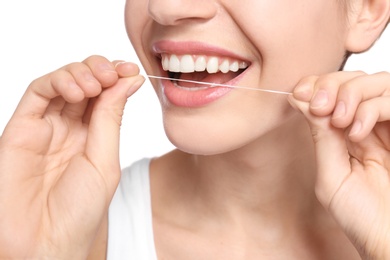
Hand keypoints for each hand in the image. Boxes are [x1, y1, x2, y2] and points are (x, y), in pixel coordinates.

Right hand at [0, 56, 143, 258]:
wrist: (47, 243)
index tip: (131, 70)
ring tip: (95, 85)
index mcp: (93, 136)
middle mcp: (69, 128)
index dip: (118, 77)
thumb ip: (111, 118)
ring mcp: (45, 127)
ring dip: (80, 73)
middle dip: (100, 69)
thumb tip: (129, 80)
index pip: (105, 94)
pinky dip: (57, 82)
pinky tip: (77, 91)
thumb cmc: (80, 211)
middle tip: (113, 73)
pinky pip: (36, 93)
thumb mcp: (105, 160)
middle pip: (84, 82)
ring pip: (61, 81)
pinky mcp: (20, 129)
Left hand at [288, 71, 389, 258]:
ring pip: (376, 82)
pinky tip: (356, 132)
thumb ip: (321, 138)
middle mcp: (369, 126)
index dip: (316, 85)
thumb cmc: (362, 216)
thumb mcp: (332, 176)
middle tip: (319, 105)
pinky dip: (372, 109)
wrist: (389, 239)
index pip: (332, 92)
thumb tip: (300, 99)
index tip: (299, 93)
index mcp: (346, 135)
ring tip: (339, 121)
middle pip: (353, 79)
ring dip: (351, 94)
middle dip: (331, 85)